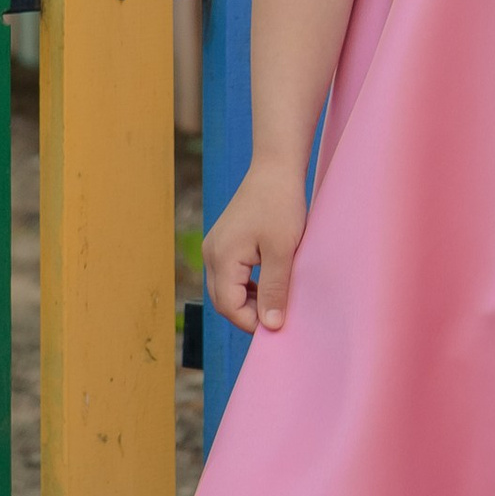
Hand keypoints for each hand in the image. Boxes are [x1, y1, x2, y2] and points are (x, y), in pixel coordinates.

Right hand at [203, 172, 309, 334]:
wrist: (275, 169)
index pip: (229, 306)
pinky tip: (269, 285)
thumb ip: (275, 289)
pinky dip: (247, 287)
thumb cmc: (280, 205)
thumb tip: (270, 325)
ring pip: (226, 290)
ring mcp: (215, 247)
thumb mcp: (282, 251)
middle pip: (223, 301)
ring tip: (277, 300)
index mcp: (222, 257)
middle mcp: (212, 254)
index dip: (252, 322)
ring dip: (248, 301)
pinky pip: (230, 276)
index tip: (279, 325)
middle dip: (249, 314)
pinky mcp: (224, 243)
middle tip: (280, 316)